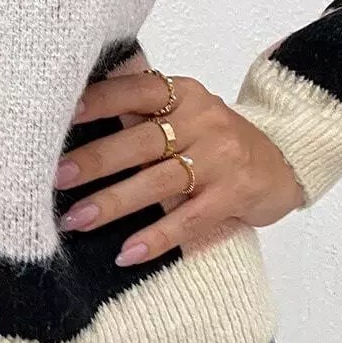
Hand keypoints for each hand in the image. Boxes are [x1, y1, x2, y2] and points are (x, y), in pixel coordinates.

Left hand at [54, 63, 306, 266]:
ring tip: (76, 219)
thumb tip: (73, 120)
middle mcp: (203, 121)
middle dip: (96, 160)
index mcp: (184, 94)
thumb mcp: (187, 113)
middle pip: (142, 141)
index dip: (99, 101)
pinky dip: (156, 237)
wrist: (285, 161)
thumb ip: (142, 114)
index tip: (61, 115)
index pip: (136, 90)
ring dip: (114, 202)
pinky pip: (189, 219)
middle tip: (56, 177)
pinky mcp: (233, 196)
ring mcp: (220, 160)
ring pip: (159, 182)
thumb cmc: (216, 139)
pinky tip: (126, 253)